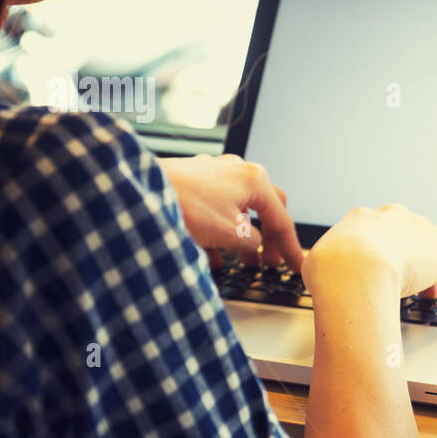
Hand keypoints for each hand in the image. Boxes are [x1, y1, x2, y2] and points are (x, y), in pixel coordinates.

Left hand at [160, 154, 302, 269]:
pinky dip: (220, 230)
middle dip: (269, 237)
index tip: (295, 267)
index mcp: (255, 180)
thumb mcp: (231, 233)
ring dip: (243, 236)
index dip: (291, 248)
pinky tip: (212, 252)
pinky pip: (215, 207)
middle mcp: (237, 170)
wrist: (141, 192)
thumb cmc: (186, 205)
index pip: (282, 219)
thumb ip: (251, 242)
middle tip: (270, 261)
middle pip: (265, 209)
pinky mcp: (192, 180)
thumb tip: (253, 245)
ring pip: (238, 208)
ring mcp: (214, 172)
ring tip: (242, 260)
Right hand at [303, 205, 436, 305]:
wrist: (351, 266)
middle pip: (421, 231)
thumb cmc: (331, 265)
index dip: (390, 249)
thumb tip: (318, 272)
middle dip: (422, 254)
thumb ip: (326, 264)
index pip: (386, 228)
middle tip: (421, 282)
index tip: (390, 266)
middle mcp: (398, 221)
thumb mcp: (319, 259)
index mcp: (366, 219)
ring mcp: (423, 238)